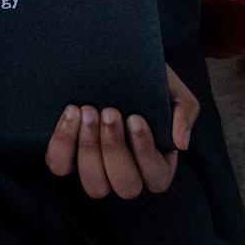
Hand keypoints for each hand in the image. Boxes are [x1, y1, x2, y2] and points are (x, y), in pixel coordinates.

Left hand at [44, 64, 199, 199]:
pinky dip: (64, 143)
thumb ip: (184, 111)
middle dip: (115, 149)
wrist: (111, 57)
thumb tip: (181, 144)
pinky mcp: (68, 158)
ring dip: (90, 149)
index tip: (135, 118)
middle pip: (126, 187)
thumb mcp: (172, 88)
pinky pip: (61, 166)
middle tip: (109, 111)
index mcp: (157, 164)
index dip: (145, 153)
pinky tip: (70, 112)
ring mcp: (96, 169)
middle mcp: (127, 174)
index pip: (156, 178)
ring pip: (95, 185)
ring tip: (87, 110)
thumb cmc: (147, 79)